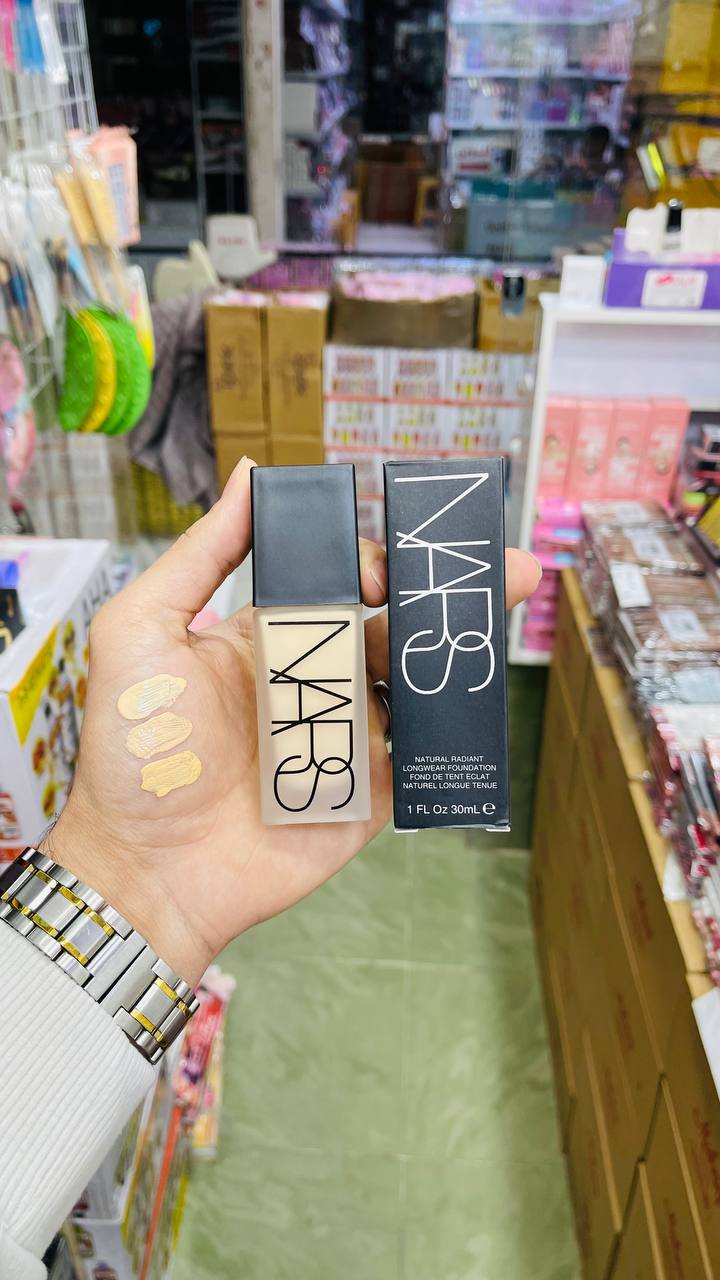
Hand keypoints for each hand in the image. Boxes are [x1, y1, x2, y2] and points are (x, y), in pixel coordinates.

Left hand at [42, 459, 540, 984]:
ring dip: (458, 652)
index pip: (338, 579)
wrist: (150, 869)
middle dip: (445, 592)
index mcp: (270, 635)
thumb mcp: (142, 633)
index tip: (381, 571)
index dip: (371, 562)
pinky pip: (422, 755)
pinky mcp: (370, 792)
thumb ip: (198, 556)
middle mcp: (315, 678)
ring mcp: (347, 736)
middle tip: (500, 567)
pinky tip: (481, 700)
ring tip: (496, 624)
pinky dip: (454, 731)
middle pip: (393, 624)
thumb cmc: (135, 751)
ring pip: (417, 682)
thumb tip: (248, 476)